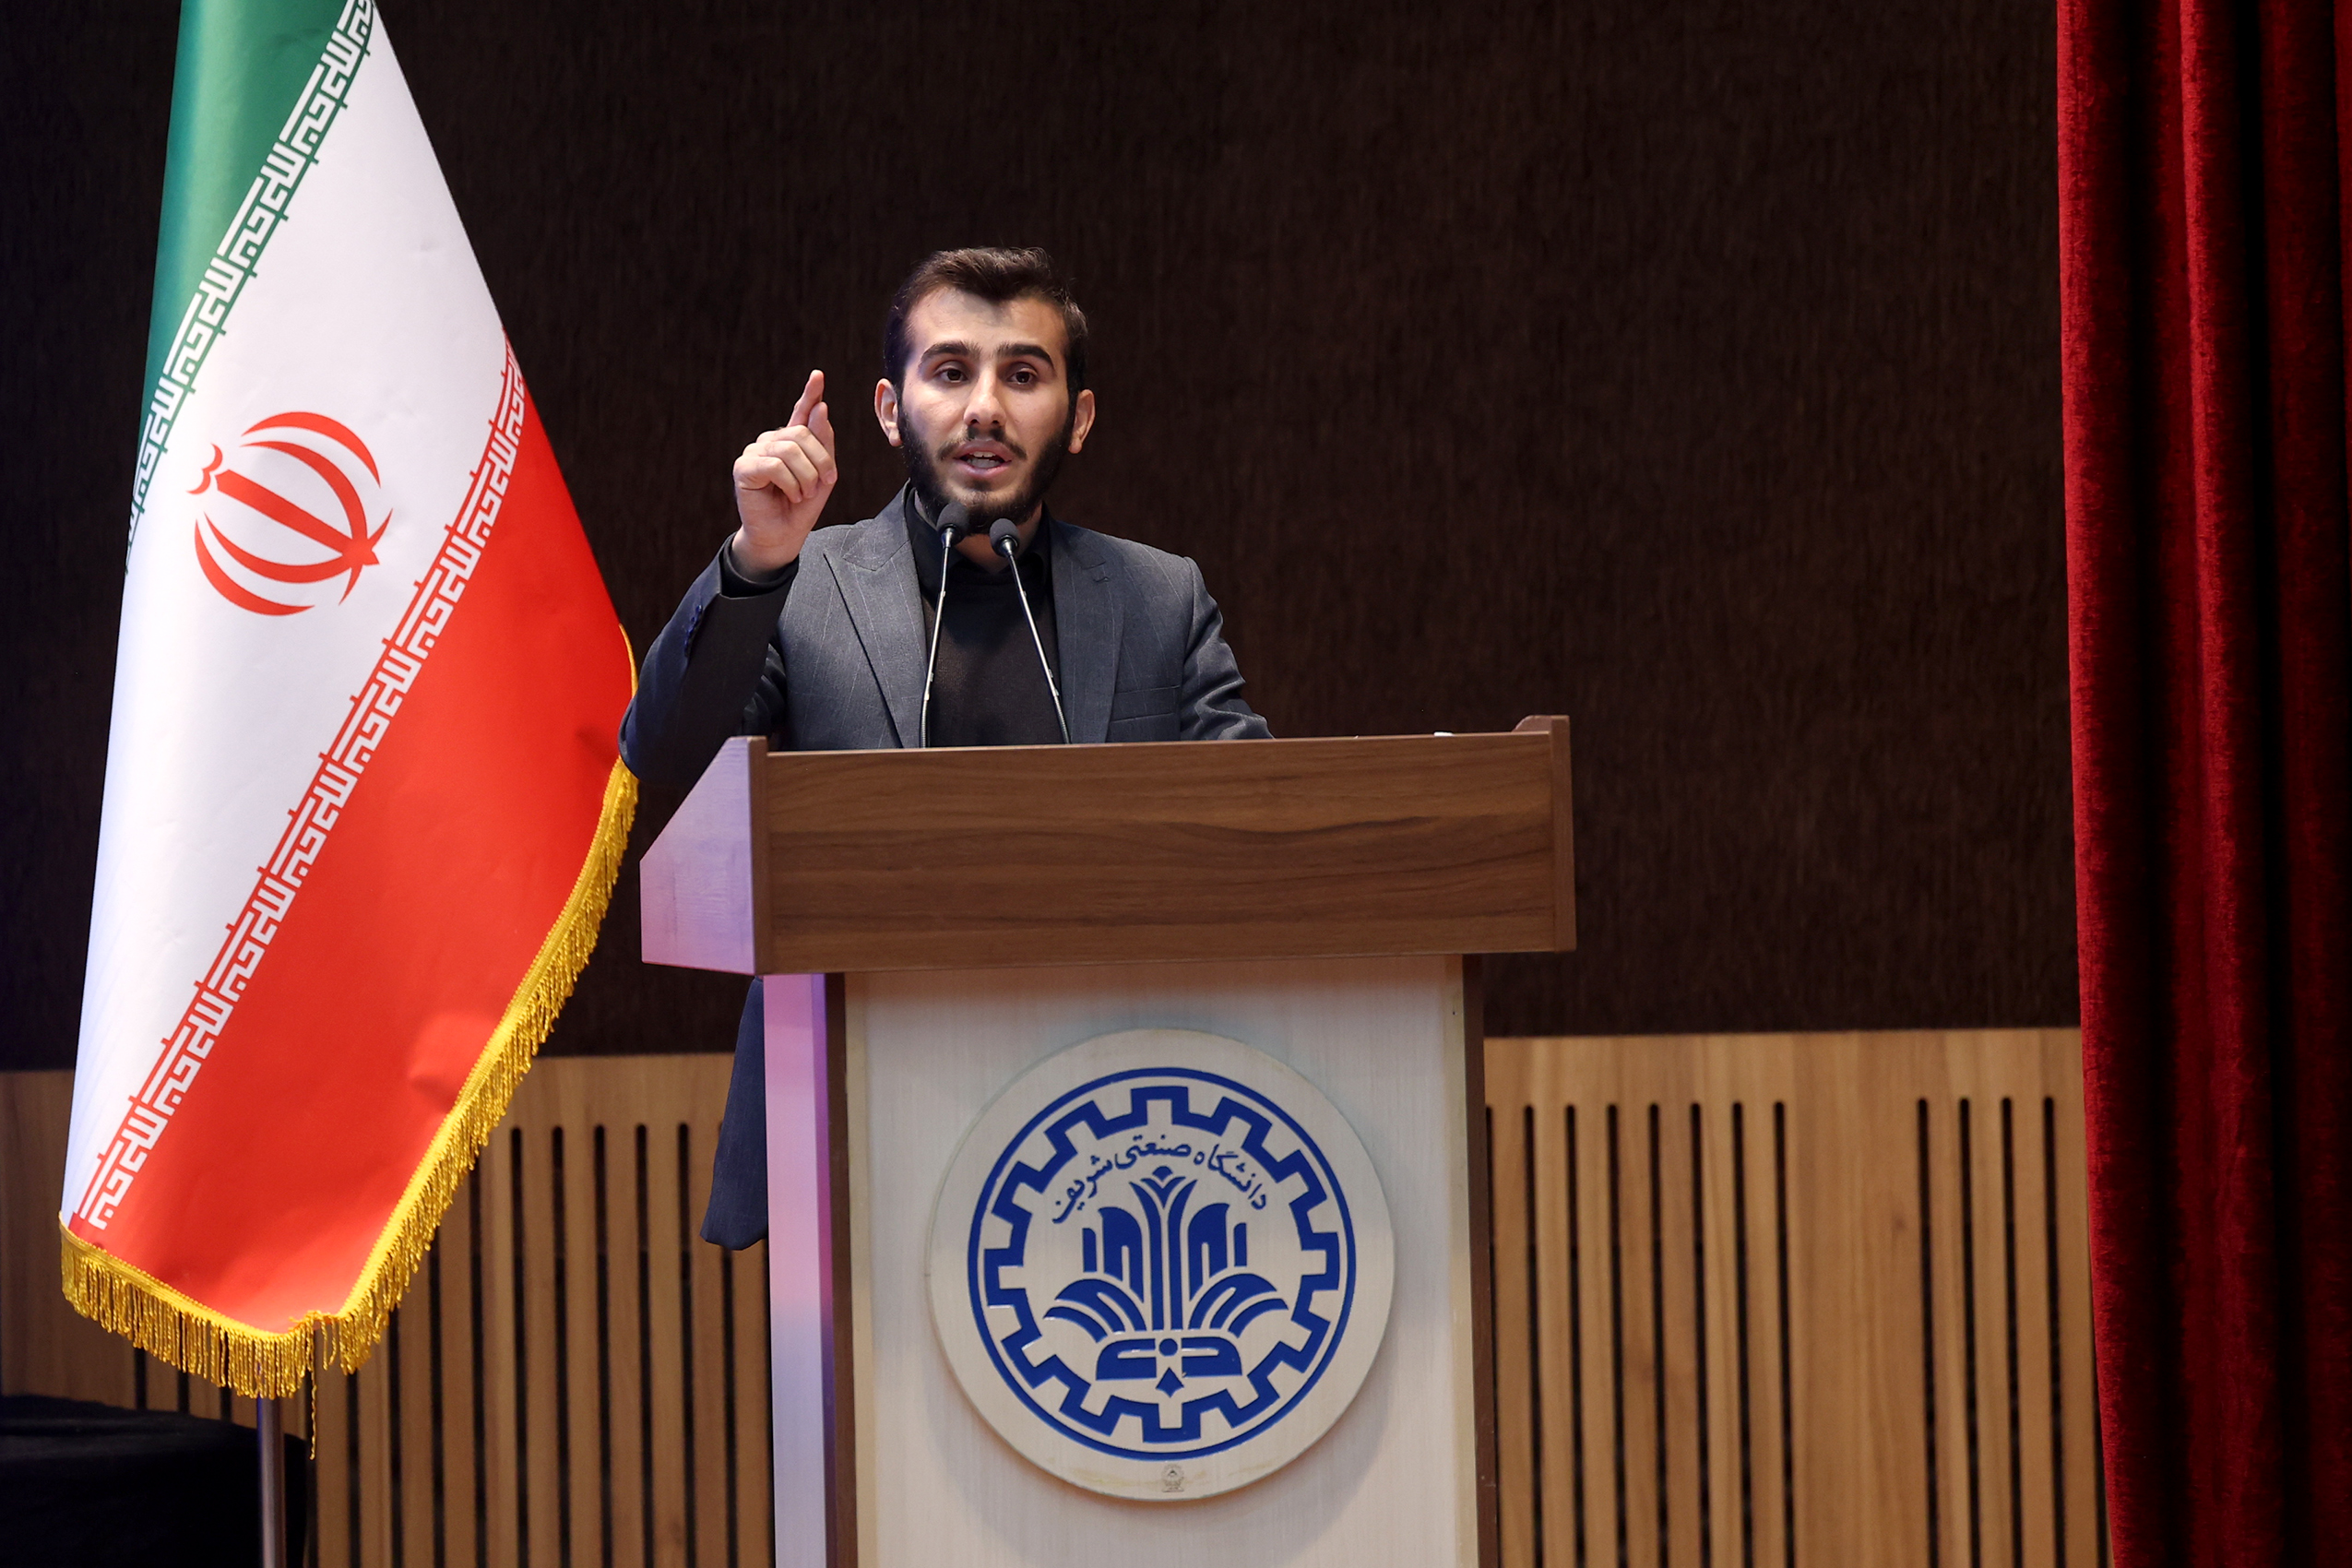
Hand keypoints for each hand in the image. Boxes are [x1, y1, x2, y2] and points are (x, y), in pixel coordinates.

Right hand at [730, 370, 837, 573]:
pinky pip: (775, 465)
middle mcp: (771, 441)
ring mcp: (755, 452)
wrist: (782, 536)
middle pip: (802, 434)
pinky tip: (790, 495)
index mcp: (790, 442)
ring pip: (790, 449)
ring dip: (806, 477)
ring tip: (803, 494)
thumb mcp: (823, 476)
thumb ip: (824, 444)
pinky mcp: (744, 467)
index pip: (801, 413)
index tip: (818, 376)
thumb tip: (821, 407)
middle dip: (820, 461)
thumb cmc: (801, 507)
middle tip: (821, 486)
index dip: (809, 394)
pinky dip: (790, 484)